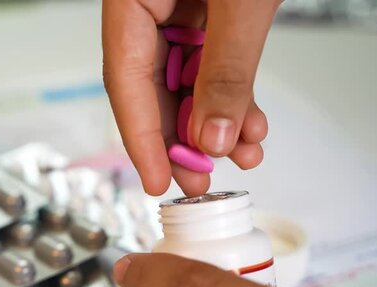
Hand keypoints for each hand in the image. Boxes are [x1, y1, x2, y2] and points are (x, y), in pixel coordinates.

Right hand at [102, 0, 278, 195]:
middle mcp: (149, 8)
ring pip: (187, 84)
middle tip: (199, 179)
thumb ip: (226, 71)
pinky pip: (212, 67)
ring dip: (216, 124)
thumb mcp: (243, 6)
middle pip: (152, 89)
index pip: (126, 78)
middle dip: (183, 139)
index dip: (141, 138)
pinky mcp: (207, 17)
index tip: (157, 180)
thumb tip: (212, 137)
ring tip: (242, 154)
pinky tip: (250, 125)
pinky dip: (232, 98)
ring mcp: (178, 12)